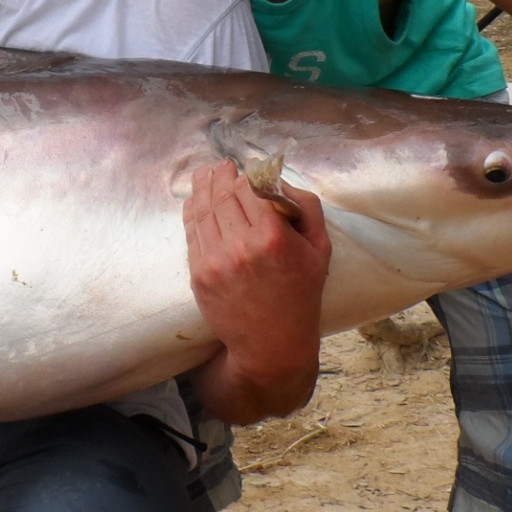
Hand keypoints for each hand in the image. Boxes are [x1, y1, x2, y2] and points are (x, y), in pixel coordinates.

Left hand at [184, 161, 330, 420]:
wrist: (272, 345)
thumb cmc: (301, 295)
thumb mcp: (319, 250)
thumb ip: (306, 208)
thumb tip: (279, 179)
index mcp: (272, 237)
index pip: (249, 189)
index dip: (246, 176)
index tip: (246, 171)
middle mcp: (241, 246)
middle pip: (222, 195)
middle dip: (221, 176)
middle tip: (221, 166)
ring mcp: (215, 260)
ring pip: (202, 210)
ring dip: (203, 188)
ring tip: (205, 174)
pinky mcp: (198, 273)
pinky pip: (191, 232)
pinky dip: (192, 211)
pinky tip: (195, 199)